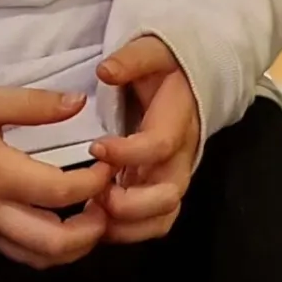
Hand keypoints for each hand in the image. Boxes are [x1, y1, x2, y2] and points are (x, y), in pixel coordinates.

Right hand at [0, 87, 112, 267]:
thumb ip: (33, 104)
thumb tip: (78, 104)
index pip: (59, 192)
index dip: (95, 183)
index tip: (109, 164)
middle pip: (54, 244)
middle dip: (93, 232)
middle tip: (109, 203)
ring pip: (37, 258)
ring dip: (74, 247)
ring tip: (92, 218)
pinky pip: (18, 254)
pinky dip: (48, 249)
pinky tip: (63, 225)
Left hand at [90, 34, 201, 244]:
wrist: (189, 81)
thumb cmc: (166, 67)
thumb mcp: (153, 50)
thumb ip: (132, 59)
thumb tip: (106, 71)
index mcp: (178, 120)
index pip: (160, 145)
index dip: (128, 152)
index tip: (94, 148)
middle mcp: (181, 155)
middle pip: (168, 194)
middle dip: (129, 204)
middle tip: (94, 195)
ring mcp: (173, 176)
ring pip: (163, 217)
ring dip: (127, 225)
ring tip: (91, 214)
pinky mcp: (162, 189)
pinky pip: (154, 224)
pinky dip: (128, 232)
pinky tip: (98, 222)